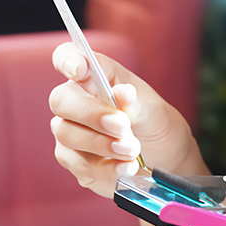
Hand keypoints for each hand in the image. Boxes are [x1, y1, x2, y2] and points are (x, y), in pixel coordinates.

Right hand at [48, 42, 202, 196]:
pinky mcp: (76, 162)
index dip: (68, 60)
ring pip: (67, 134)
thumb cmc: (155, 124)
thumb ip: (135, 103)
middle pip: (61, 100)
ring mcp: (71, 132)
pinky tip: (127, 167)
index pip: (67, 57)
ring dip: (102, 143)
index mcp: (94, 77)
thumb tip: (122, 93)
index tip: (80, 68)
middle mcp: (76, 102)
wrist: (165, 159)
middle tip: (123, 126)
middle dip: (91, 114)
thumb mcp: (154, 111)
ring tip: (132, 149)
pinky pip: (79, 164)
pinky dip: (105, 167)